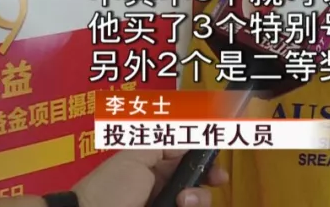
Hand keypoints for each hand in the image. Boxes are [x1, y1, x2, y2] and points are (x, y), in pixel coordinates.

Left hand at [73, 150, 227, 206]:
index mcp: (154, 165)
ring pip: (197, 200)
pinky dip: (194, 206)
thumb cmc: (109, 190)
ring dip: (199, 198)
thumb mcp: (137, 156)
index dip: (205, 155)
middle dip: (210, 177)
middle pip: (199, 180)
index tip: (219, 153)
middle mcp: (162, 187)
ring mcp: (164, 203)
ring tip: (184, 201)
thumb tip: (193, 130)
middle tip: (216, 179)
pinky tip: (183, 205)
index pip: (188, 157)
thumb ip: (166, 141)